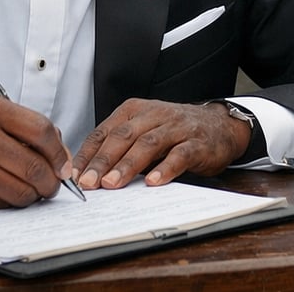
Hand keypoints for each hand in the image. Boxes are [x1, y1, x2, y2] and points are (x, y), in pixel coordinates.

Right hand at [0, 95, 71, 209]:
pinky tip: (2, 192)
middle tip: (51, 185)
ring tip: (29, 190)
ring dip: (32, 196)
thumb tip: (61, 156)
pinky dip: (8, 203)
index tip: (63, 165)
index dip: (59, 152)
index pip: (41, 130)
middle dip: (51, 182)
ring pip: (21, 191)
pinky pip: (0, 205)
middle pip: (35, 166)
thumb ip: (21, 127)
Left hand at [73, 99, 250, 190]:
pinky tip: (154, 182)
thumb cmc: (174, 130)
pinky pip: (180, 154)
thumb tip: (89, 172)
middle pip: (123, 136)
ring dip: (128, 164)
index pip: (105, 131)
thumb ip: (121, 146)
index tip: (74, 174)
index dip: (88, 153)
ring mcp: (176, 127)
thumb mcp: (144, 130)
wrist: (219, 124)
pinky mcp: (196, 143)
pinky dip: (166, 168)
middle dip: (103, 160)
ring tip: (113, 183)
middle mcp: (153, 114)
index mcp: (134, 110)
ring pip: (148, 143)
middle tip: (89, 182)